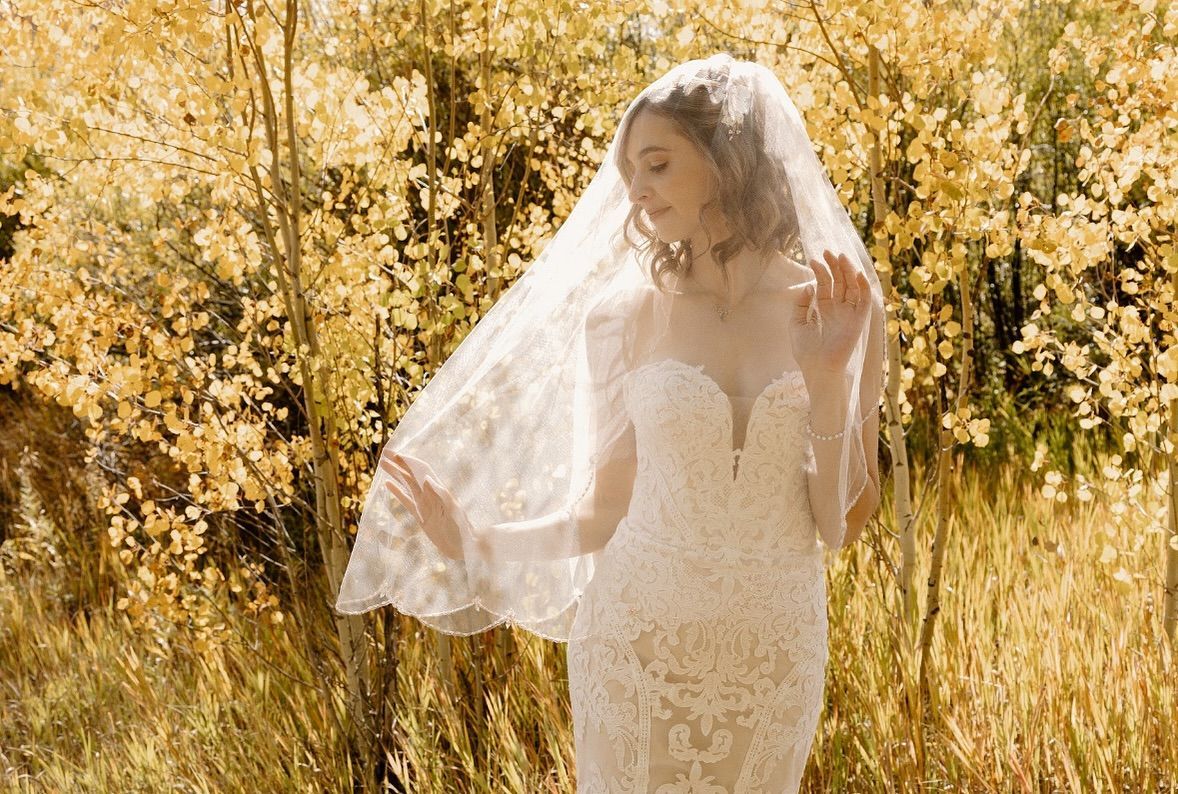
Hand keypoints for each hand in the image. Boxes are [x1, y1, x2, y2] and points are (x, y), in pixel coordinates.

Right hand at [379, 449, 473, 560]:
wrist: (466, 546)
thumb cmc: (462, 530)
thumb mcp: (453, 512)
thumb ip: (442, 495)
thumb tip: (427, 478)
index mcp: (438, 491)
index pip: (420, 470)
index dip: (408, 461)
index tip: (394, 454)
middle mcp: (430, 495)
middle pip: (411, 474)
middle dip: (398, 463)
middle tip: (383, 453)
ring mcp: (425, 505)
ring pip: (407, 485)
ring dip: (396, 473)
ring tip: (382, 464)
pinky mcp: (421, 516)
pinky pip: (406, 501)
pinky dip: (397, 492)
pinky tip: (388, 484)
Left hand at [791, 249, 870, 378]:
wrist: (817, 367)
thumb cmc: (805, 350)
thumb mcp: (797, 323)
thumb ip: (801, 304)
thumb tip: (808, 286)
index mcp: (824, 308)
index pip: (826, 284)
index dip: (821, 271)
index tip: (813, 259)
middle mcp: (838, 309)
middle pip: (840, 282)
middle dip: (835, 266)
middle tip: (828, 252)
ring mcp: (849, 314)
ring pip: (852, 287)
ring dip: (848, 271)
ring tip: (840, 257)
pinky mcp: (858, 321)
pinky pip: (864, 301)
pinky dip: (863, 287)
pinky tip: (857, 274)